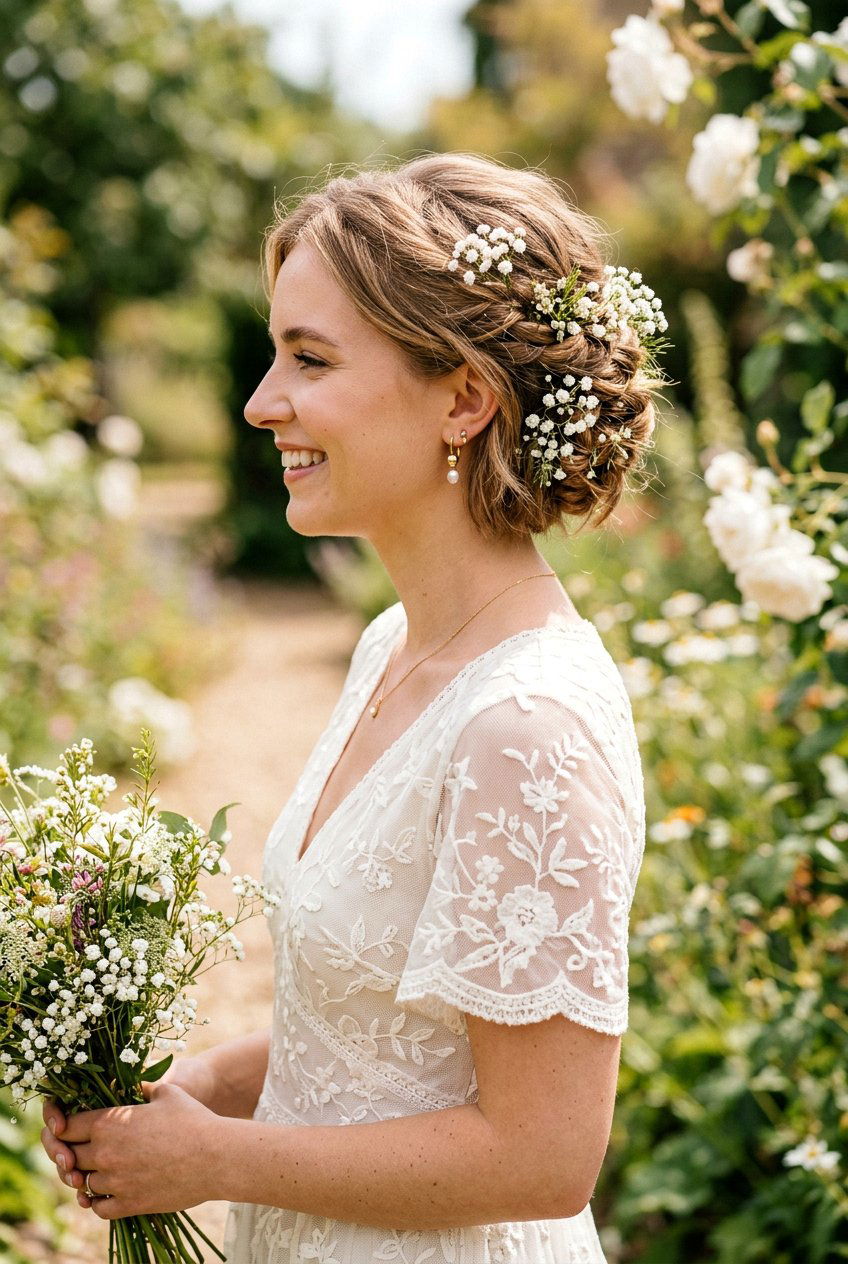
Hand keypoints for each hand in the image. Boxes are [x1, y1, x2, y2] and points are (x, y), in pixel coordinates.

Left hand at [47, 1080, 222, 1218]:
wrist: (216, 1156)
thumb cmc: (193, 1119)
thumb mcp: (165, 1092)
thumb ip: (139, 1087)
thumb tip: (126, 1080)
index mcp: (109, 1122)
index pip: (67, 1126)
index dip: (67, 1126)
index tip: (74, 1128)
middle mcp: (105, 1153)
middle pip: (69, 1156)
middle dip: (72, 1153)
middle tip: (84, 1151)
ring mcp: (115, 1181)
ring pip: (82, 1183)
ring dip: (87, 1177)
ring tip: (99, 1170)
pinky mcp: (128, 1204)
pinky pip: (97, 1207)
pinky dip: (98, 1201)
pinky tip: (107, 1192)